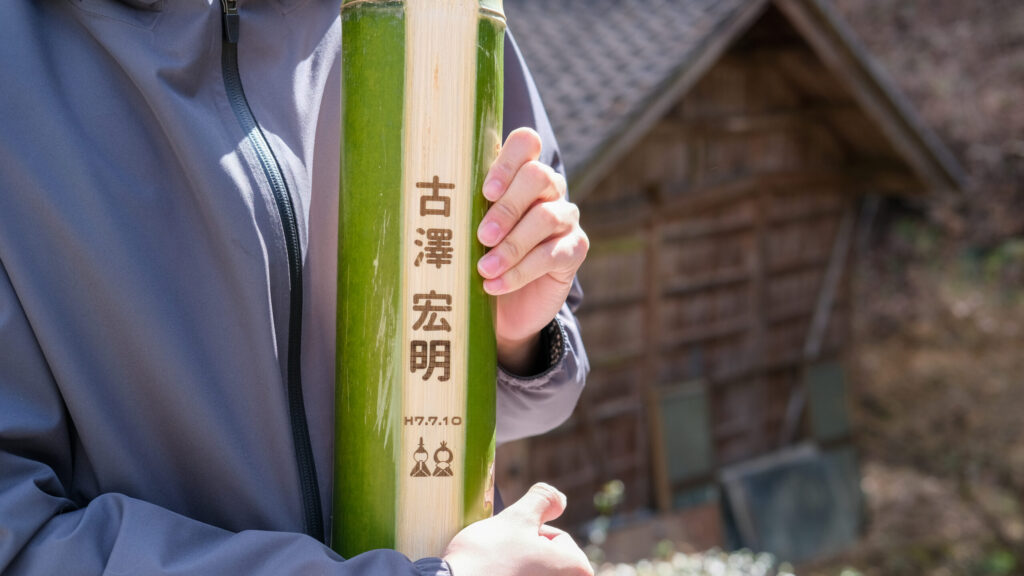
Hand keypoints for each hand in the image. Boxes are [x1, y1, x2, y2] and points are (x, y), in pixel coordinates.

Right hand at [442, 483, 593, 575]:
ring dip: (514, 569)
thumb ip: (543, 500)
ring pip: (530, 572)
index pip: (558, 538)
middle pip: (547, 559)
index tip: (509, 545)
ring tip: (492, 571)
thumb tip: (561, 499)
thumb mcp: (518, 517)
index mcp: (578, 570)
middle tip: (500, 559)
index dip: (530, 533)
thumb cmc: (487, 558)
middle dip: (524, 553)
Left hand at [477, 128, 588, 373]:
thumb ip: (460, 213)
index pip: (525, 143)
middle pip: (538, 176)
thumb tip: (427, 209)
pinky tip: (495, 284)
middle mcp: (548, 189)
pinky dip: (520, 271)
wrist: (508, 306)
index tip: (486, 192)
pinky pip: (552, 254)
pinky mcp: (575, 249)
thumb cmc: (481, 259)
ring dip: (511, 245)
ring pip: (546, 217)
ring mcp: (565, 217)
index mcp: (520, 174)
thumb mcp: (466, 233)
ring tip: (484, 269)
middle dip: (507, 207)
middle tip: (482, 236)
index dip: (507, 162)